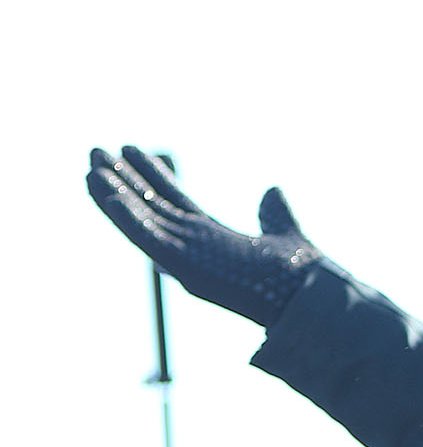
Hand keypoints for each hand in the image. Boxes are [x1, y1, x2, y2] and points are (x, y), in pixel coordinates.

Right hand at [85, 146, 328, 326]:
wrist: (309, 298)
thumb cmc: (300, 275)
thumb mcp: (285, 234)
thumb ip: (275, 213)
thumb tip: (273, 190)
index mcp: (211, 236)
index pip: (173, 198)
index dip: (151, 174)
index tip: (130, 149)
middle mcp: (193, 245)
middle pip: (148, 205)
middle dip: (121, 179)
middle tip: (94, 151)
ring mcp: (187, 257)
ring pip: (141, 221)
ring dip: (113, 196)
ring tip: (89, 169)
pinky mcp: (186, 268)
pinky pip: (149, 239)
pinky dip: (127, 219)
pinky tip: (107, 195)